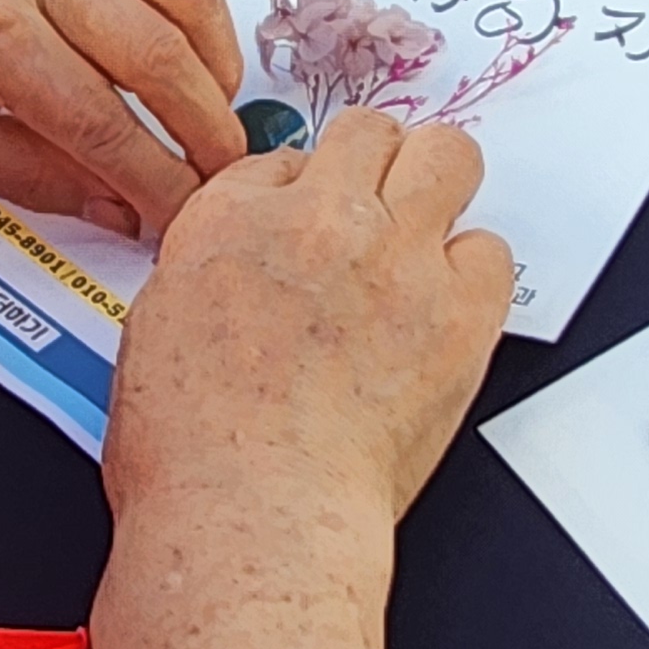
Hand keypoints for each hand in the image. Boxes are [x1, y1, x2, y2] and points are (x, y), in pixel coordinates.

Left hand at [0, 0, 245, 240]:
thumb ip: (25, 176)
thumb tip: (120, 207)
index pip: (101, 121)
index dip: (158, 181)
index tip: (185, 216)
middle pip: (161, 54)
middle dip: (207, 130)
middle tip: (221, 174)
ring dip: (216, 59)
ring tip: (205, 109)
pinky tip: (184, 35)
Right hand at [102, 111, 516, 544]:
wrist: (249, 516)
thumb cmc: (190, 456)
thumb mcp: (157, 331)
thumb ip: (212, 274)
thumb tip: (245, 270)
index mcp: (227, 221)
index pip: (283, 158)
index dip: (303, 192)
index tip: (311, 225)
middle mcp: (315, 220)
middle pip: (370, 133)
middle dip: (376, 165)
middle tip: (380, 207)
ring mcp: (394, 257)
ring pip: (446, 155)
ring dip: (438, 187)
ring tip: (429, 231)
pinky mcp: (458, 309)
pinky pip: (492, 250)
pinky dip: (476, 273)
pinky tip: (450, 306)